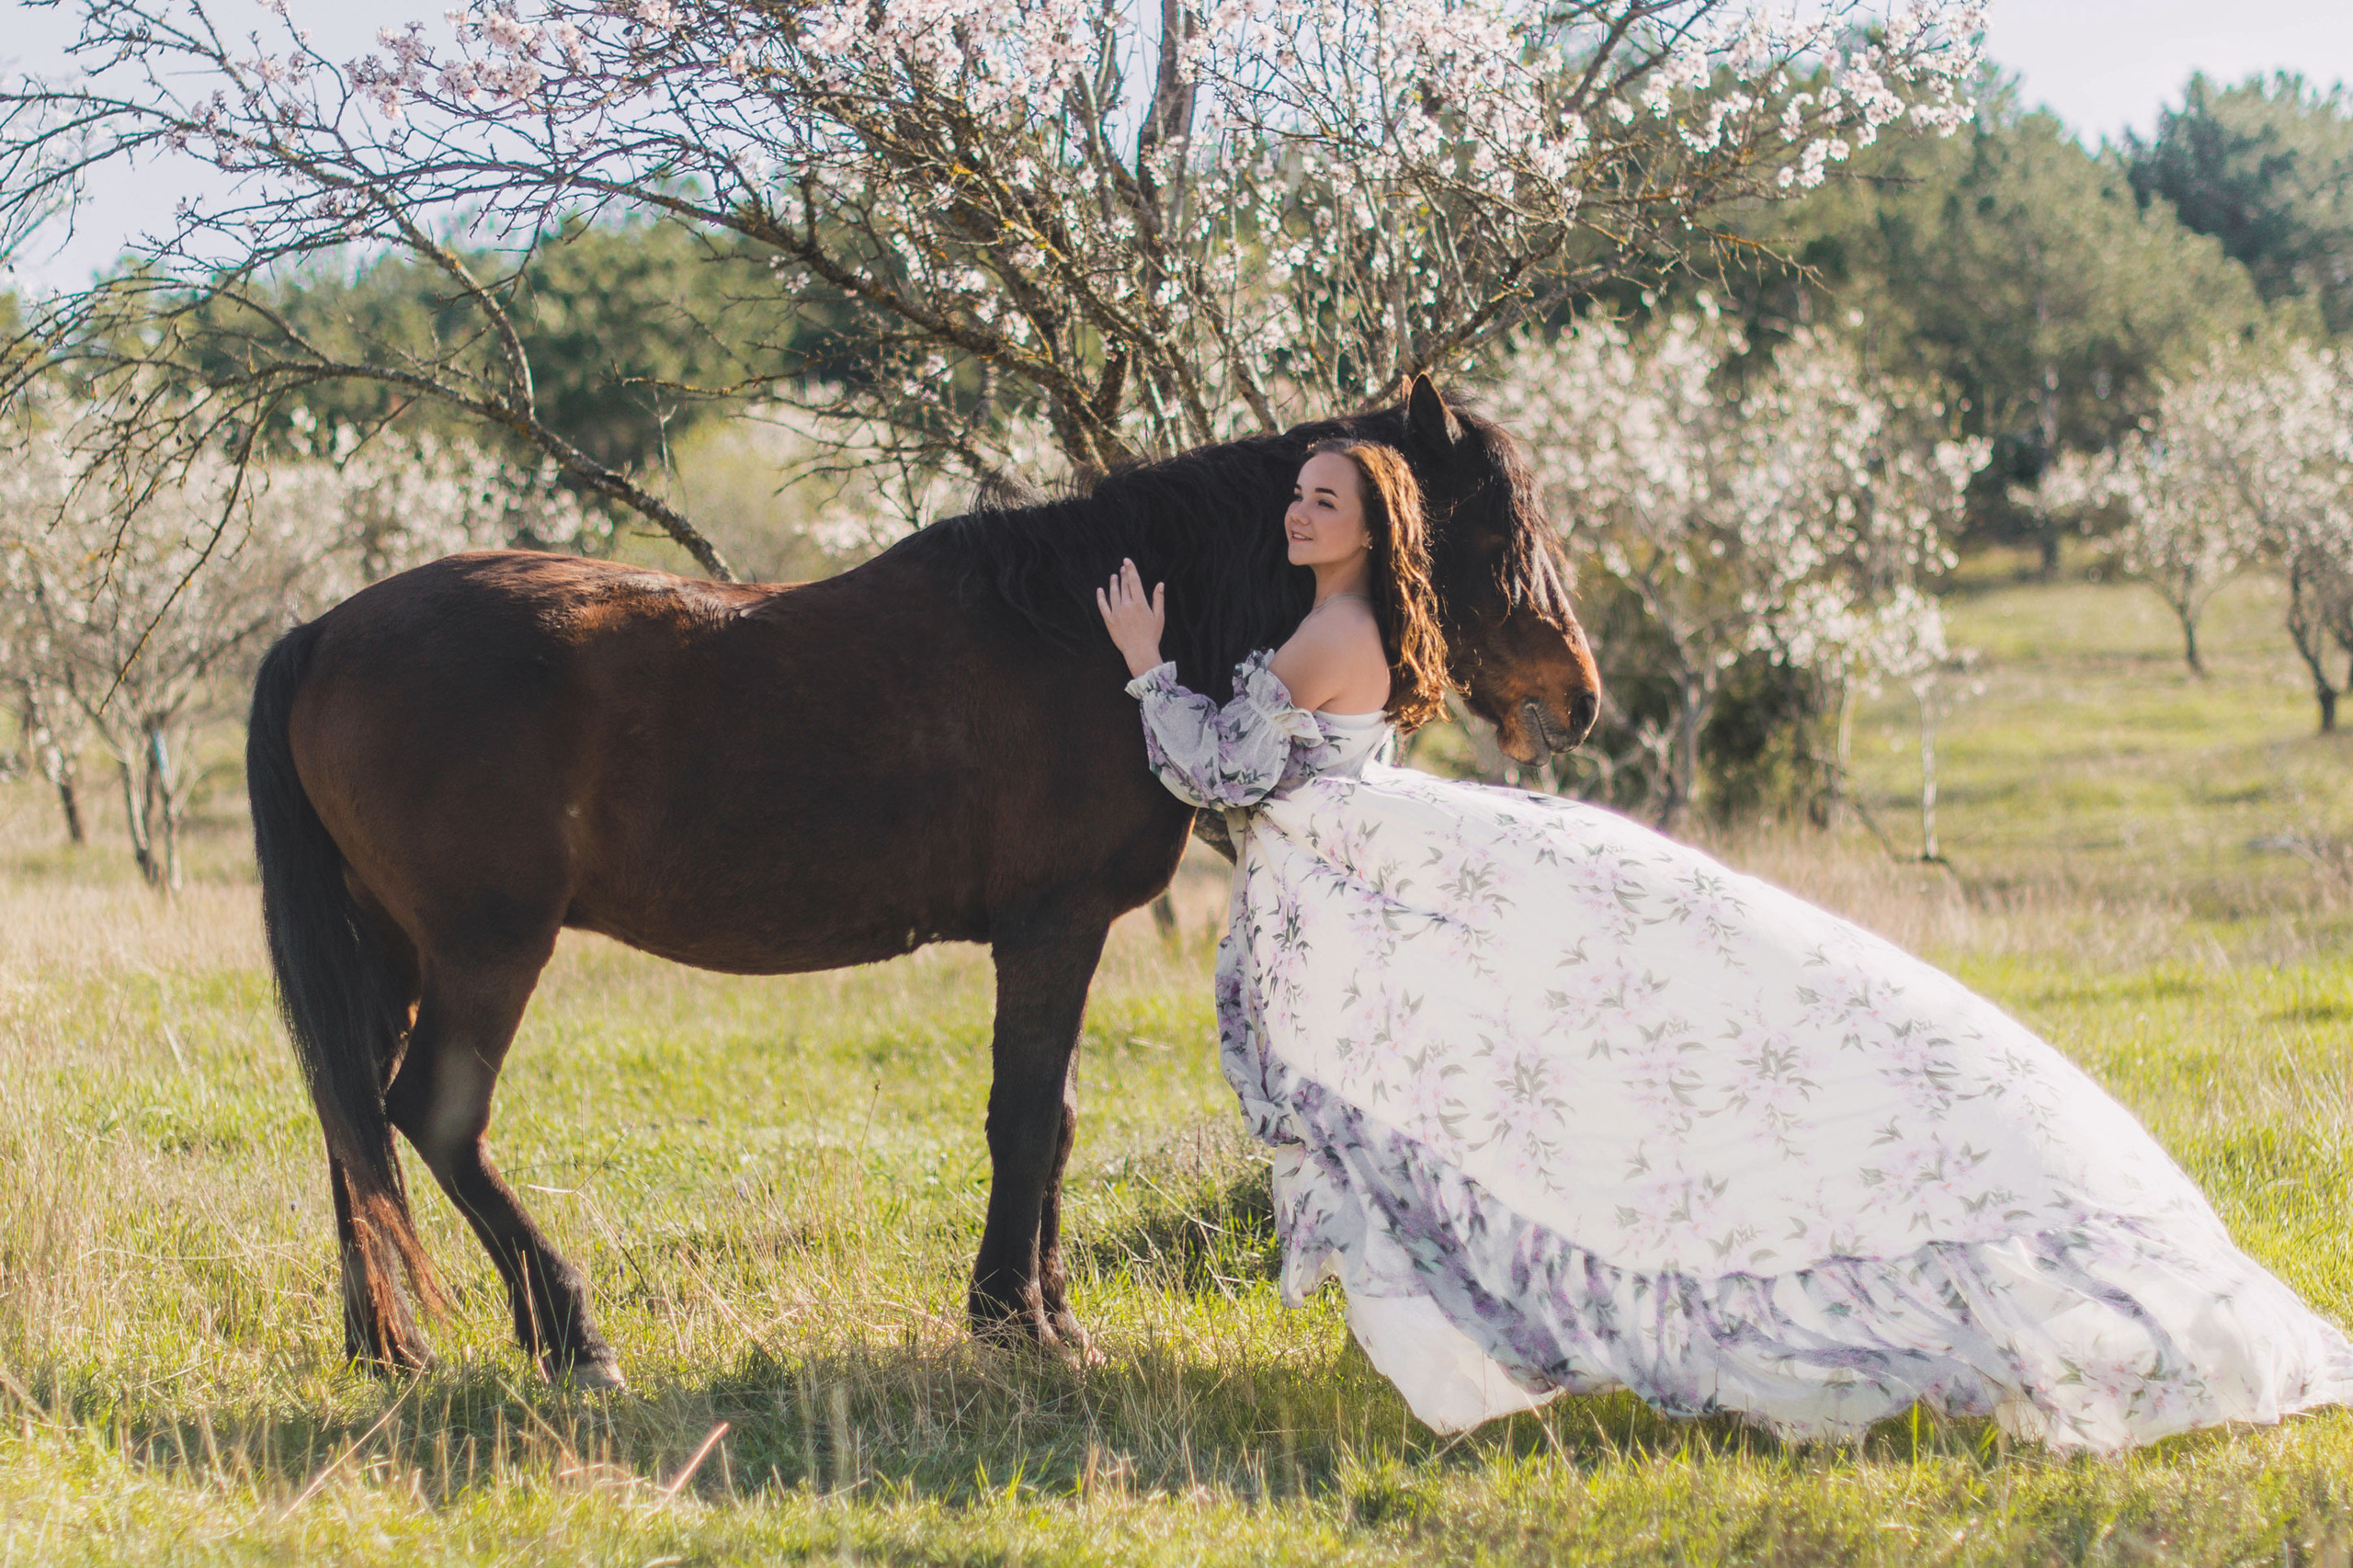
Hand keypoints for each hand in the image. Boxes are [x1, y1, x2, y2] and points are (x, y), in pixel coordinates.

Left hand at [1095, 558, 1166, 678]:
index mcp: (1140, 603)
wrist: (1140, 652)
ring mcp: (1117, 613)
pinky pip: (1103, 606)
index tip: (1127, 561)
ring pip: (1113, 594)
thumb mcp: (1159, 617)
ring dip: (1113, 583)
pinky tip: (1100, 590)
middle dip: (1123, 575)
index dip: (1130, 569)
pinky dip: (1101, 597)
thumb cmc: (1152, 635)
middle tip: (1122, 567)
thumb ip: (1158, 599)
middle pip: (1124, 586)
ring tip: (1114, 576)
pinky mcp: (1109, 621)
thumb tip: (1160, 584)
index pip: (1134, 581)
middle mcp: (1127, 606)